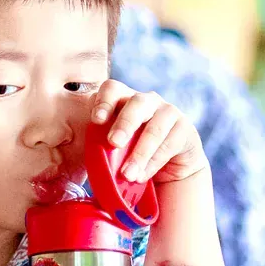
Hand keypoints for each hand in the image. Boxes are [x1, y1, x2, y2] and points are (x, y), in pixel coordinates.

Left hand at [91, 81, 207, 184]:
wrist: (168, 170)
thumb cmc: (131, 154)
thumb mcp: (112, 147)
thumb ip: (98, 142)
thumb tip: (80, 151)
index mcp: (123, 100)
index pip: (112, 89)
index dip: (104, 101)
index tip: (96, 120)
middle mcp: (146, 101)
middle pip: (136, 103)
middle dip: (124, 123)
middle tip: (114, 143)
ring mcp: (168, 112)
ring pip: (155, 128)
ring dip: (139, 153)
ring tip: (127, 174)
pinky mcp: (185, 129)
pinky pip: (169, 144)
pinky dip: (153, 163)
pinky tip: (141, 176)